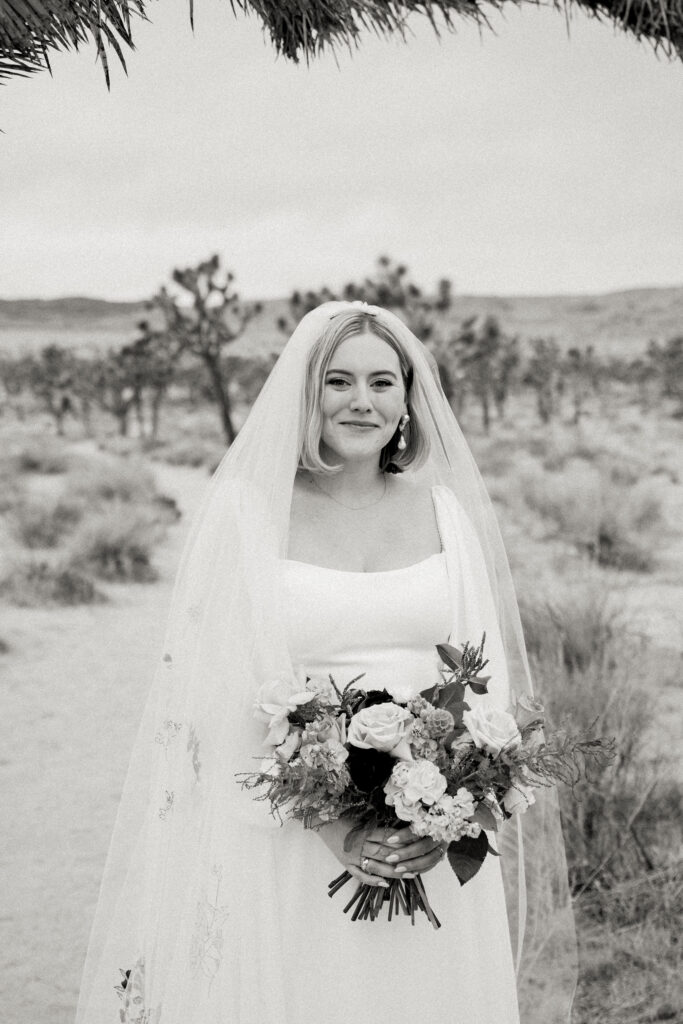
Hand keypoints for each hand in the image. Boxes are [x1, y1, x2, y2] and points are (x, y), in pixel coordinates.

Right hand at [319, 819, 445, 886]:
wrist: (321, 820)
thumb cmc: (342, 814)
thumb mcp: (360, 814)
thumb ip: (377, 820)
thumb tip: (397, 823)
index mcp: (365, 830)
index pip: (388, 837)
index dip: (403, 842)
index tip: (417, 845)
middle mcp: (361, 844)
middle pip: (385, 853)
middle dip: (403, 859)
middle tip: (419, 864)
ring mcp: (353, 856)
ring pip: (376, 866)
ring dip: (394, 872)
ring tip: (410, 876)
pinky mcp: (346, 864)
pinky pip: (360, 875)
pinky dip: (373, 880)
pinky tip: (385, 884)